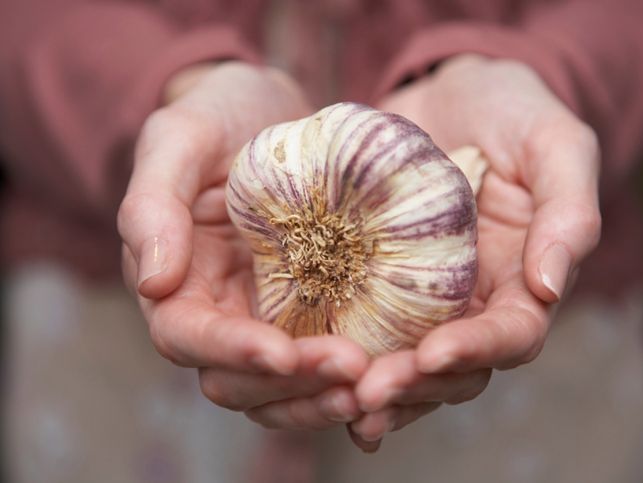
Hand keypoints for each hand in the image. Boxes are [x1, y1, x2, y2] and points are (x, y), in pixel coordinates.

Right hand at [117, 62, 368, 428]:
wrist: (271, 112)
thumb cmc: (217, 118)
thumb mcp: (178, 138)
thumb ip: (152, 204)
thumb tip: (153, 285)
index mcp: (177, 284)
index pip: (189, 338)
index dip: (231, 353)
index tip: (281, 355)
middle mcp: (221, 314)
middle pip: (241, 381)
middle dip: (293, 386)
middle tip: (354, 371)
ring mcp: (269, 317)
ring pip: (285, 388)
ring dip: (326, 397)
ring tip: (376, 385)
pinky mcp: (315, 310)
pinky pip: (327, 359)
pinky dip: (353, 377)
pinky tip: (394, 372)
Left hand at [349, 54, 600, 449]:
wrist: (453, 92)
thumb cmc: (515, 112)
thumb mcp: (557, 145)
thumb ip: (568, 212)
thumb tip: (551, 287)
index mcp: (522, 282)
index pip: (511, 335)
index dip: (476, 350)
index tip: (433, 354)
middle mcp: (472, 303)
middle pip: (453, 367)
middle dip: (415, 386)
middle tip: (368, 396)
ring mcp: (421, 297)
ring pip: (405, 363)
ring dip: (377, 390)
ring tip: (339, 403)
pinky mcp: (375, 280)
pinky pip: (362, 328)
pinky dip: (342, 359)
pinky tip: (311, 380)